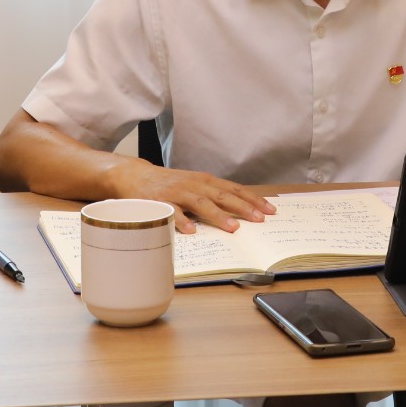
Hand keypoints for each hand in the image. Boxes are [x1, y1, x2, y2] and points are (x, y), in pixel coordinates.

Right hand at [108, 163, 275, 233]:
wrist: (135, 175)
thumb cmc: (169, 184)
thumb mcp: (194, 185)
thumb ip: (213, 196)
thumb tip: (241, 210)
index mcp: (205, 181)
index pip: (234, 189)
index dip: (252, 199)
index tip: (270, 210)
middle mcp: (194, 184)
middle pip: (223, 196)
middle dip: (243, 207)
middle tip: (260, 219)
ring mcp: (177, 192)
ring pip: (201, 203)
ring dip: (218, 215)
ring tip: (233, 228)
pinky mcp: (159, 202)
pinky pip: (172, 212)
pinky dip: (182, 221)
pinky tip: (191, 231)